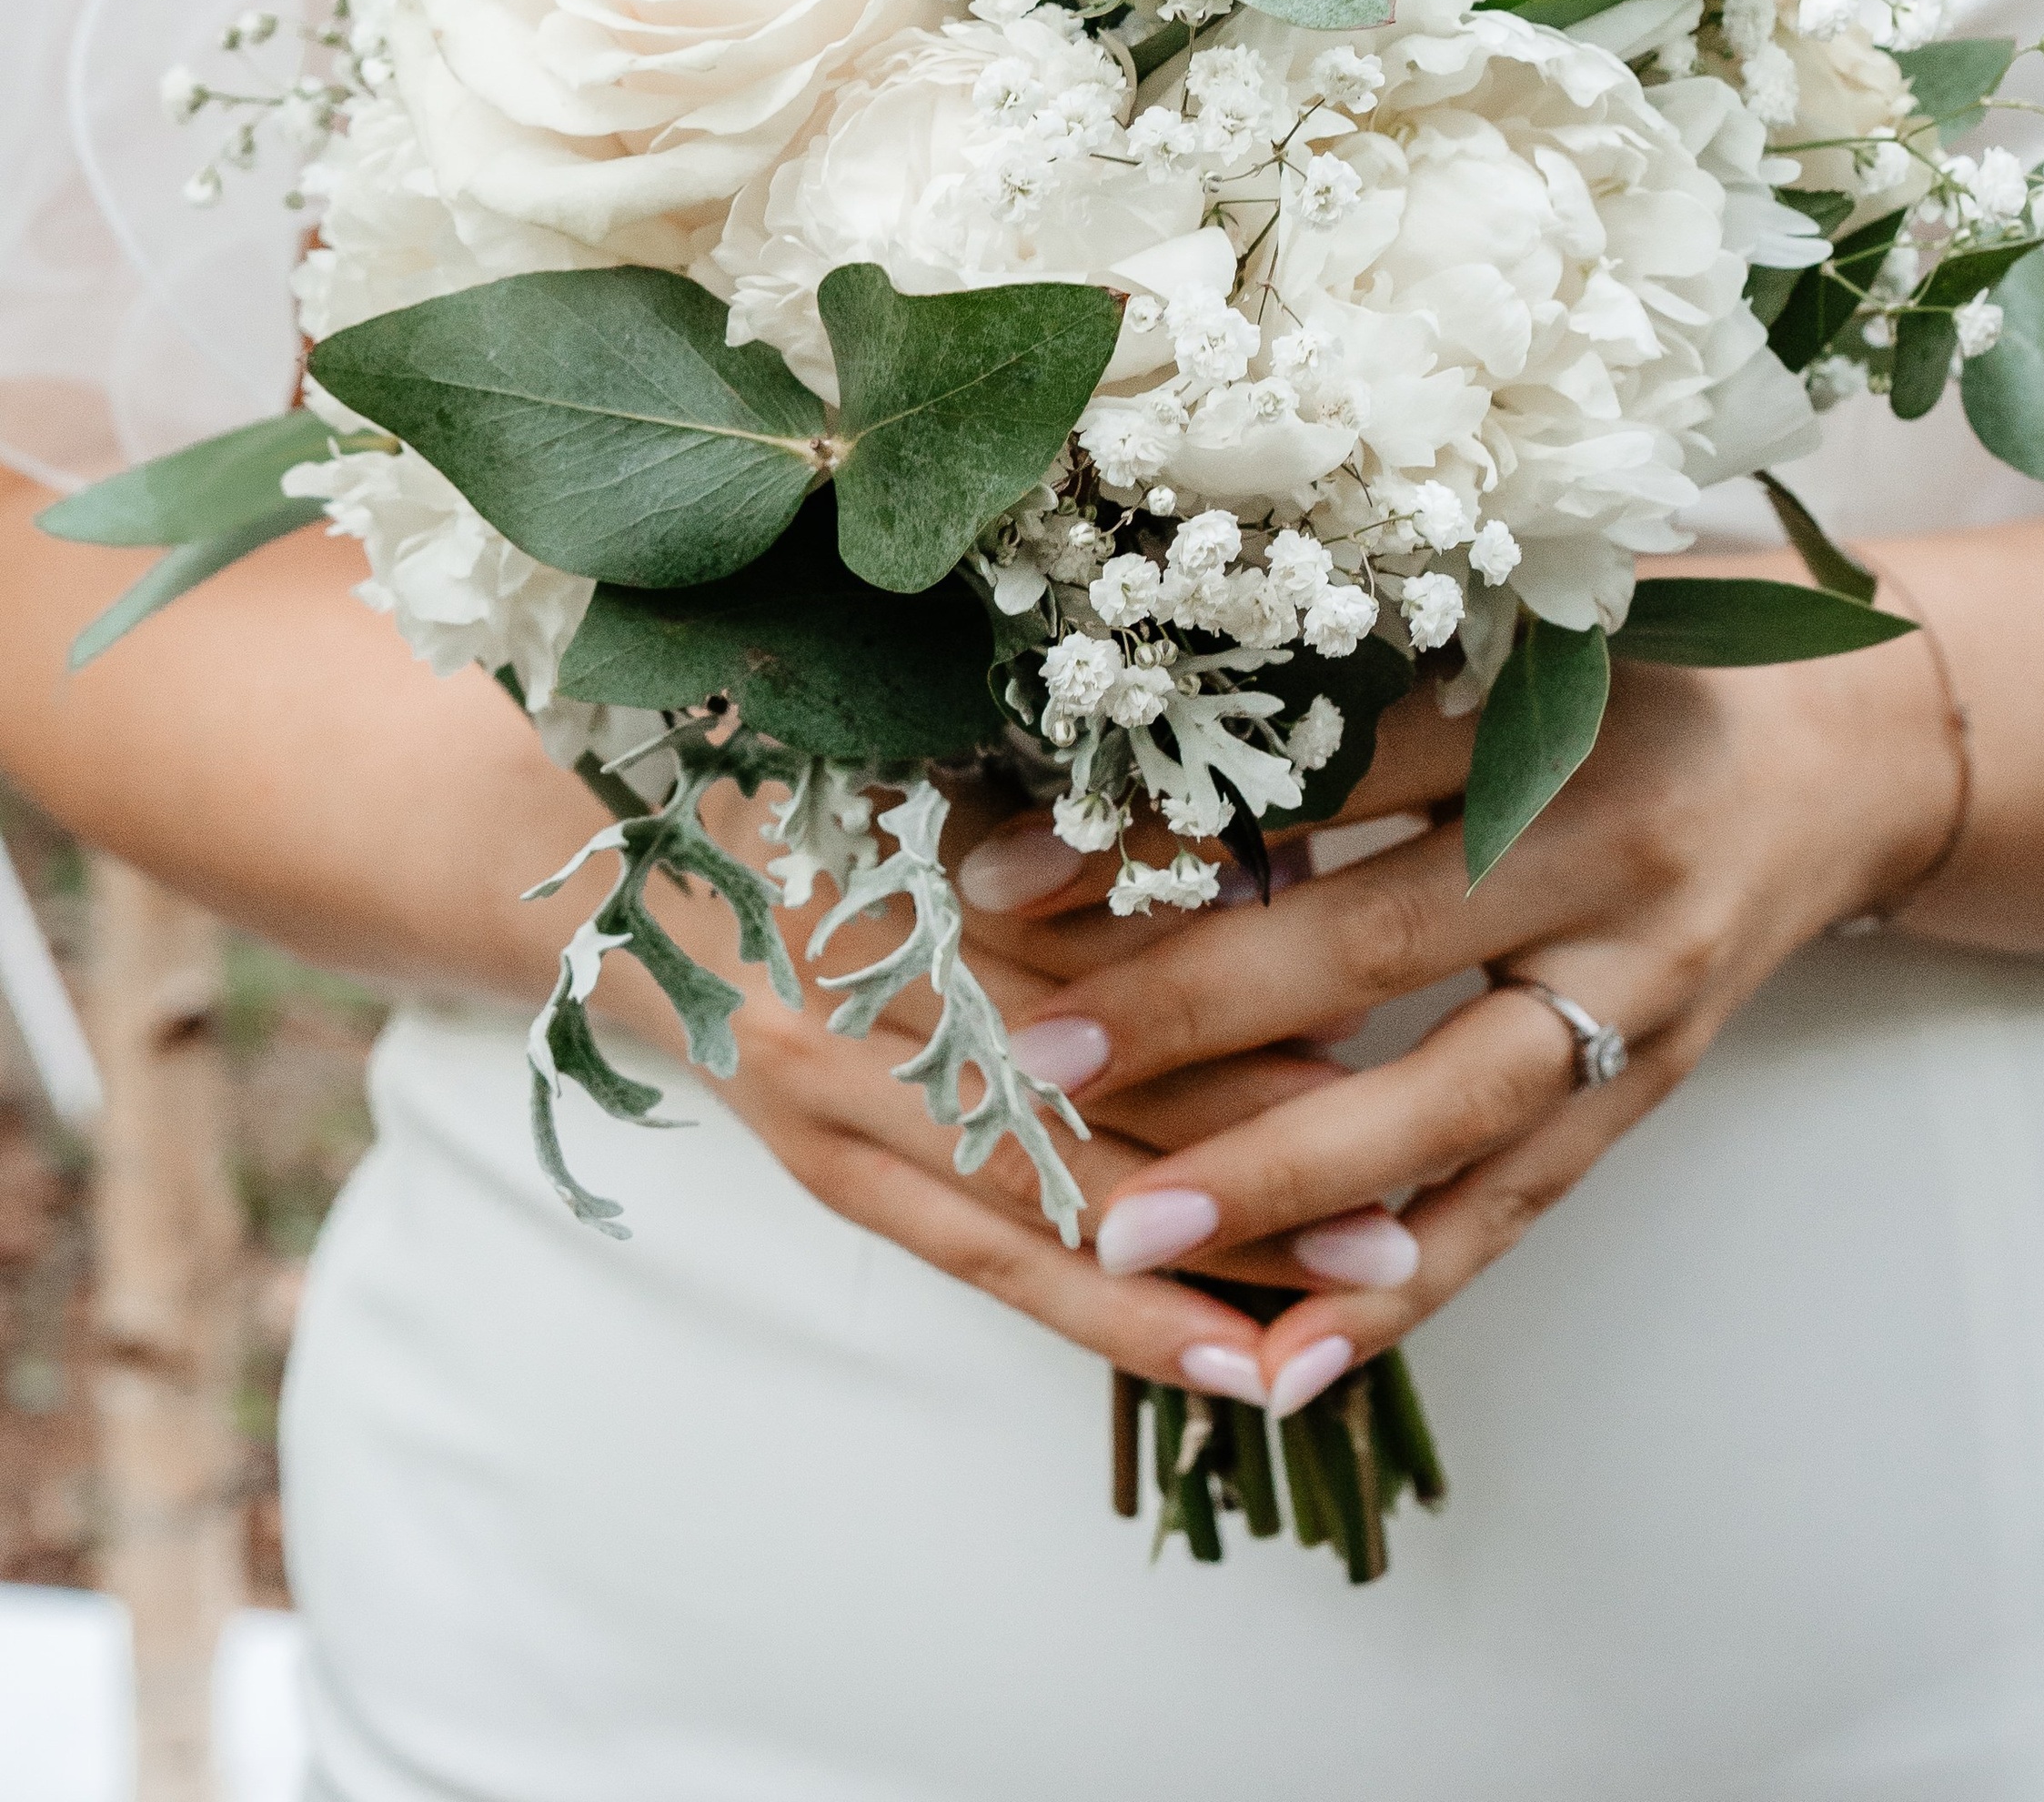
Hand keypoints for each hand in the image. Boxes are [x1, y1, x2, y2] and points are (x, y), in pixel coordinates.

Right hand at [596, 766, 1361, 1404]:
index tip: (1377, 1026)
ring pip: (1042, 1200)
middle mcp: (860, 976)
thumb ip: (1082, 799)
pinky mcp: (824, 1166)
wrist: (587, 843)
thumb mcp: (924, 731)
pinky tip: (1221, 1361)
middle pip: (1082, 1087)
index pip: (1090, 942)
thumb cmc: (789, 753)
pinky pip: (977, 1262)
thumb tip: (1286, 853)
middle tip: (1406, 1208)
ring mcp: (828, 1088)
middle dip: (1250, 1155)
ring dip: (1200, 1267)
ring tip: (1353, 1315)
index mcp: (899, 843)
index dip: (1231, 991)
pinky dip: (1101, 1320)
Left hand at [972, 627, 1961, 1409]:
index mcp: (1548, 706)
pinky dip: (1401, 1290)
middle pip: (1376, 936)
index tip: (997, 862)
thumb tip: (1088, 740)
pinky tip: (1284, 1362)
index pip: (1325, 767)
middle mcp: (1603, 852)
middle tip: (1029, 1052)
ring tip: (1127, 1230)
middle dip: (1190, 1003)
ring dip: (1284, 1176)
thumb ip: (1336, 679)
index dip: (1164, 816)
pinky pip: (1519, 1207)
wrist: (1842, 754)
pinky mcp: (1651, 1090)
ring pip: (1451, 1100)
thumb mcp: (1498, 629)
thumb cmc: (1628, 666)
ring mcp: (1638, 989)